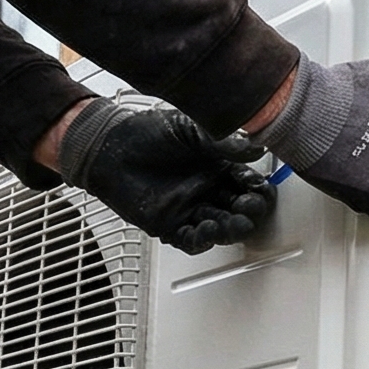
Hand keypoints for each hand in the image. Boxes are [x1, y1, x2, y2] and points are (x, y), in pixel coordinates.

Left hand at [55, 94, 274, 252]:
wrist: (108, 146)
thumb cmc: (145, 133)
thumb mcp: (190, 129)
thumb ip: (223, 141)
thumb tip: (256, 146)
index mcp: (217, 167)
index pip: (248, 185)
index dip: (258, 189)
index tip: (259, 188)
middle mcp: (207, 190)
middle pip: (240, 210)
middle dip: (250, 212)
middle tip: (250, 207)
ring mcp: (189, 209)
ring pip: (221, 228)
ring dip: (232, 228)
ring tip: (235, 222)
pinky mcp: (169, 225)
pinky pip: (192, 240)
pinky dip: (204, 239)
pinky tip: (209, 229)